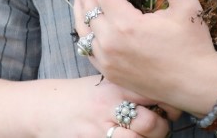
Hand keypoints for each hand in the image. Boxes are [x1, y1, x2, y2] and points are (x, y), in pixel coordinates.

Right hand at [26, 75, 172, 137]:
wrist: (45, 108)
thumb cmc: (81, 96)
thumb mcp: (105, 82)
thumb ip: (131, 87)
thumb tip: (166, 95)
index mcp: (116, 86)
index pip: (154, 93)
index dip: (170, 104)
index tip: (172, 109)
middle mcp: (109, 106)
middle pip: (150, 122)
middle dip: (161, 128)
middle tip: (161, 127)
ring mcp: (99, 128)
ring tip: (145, 136)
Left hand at [73, 0, 216, 113]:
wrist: (197, 87)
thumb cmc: (194, 45)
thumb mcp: (186, 5)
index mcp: (126, 24)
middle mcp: (110, 43)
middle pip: (87, 3)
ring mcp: (106, 60)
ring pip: (81, 25)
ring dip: (79, 0)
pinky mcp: (108, 72)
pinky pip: (87, 45)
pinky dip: (84, 25)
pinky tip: (87, 16)